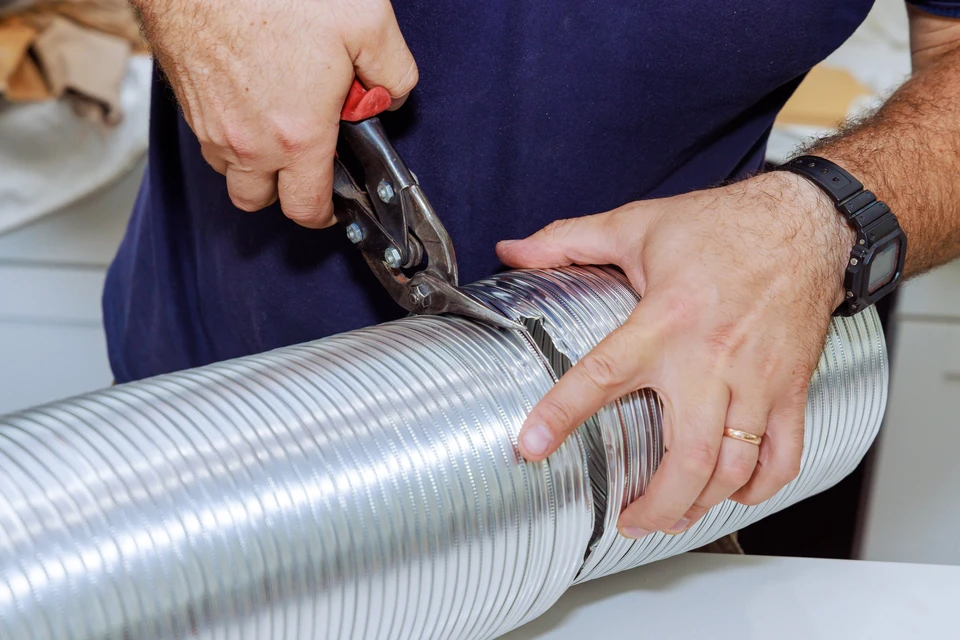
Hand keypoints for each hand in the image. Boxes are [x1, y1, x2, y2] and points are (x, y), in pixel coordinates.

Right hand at [135, 0, 417, 226]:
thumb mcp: (368, 24)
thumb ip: (393, 72)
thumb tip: (389, 96)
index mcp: (297, 135)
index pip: (307, 208)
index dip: (325, 214)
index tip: (335, 203)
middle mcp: (248, 140)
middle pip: (258, 201)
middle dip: (284, 192)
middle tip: (306, 162)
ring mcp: (211, 124)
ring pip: (229, 170)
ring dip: (253, 163)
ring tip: (278, 126)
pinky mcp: (187, 102)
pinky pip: (209, 138)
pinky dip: (229, 133)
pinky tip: (251, 101)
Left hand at [496, 172, 854, 537]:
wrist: (805, 222)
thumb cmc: (723, 226)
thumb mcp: (635, 224)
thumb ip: (568, 240)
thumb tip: (513, 251)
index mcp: (665, 321)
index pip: (604, 374)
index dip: (563, 415)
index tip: (532, 446)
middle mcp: (712, 359)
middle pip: (689, 455)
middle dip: (656, 503)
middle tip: (628, 520)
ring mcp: (758, 380)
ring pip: (734, 467)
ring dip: (700, 504)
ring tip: (670, 516)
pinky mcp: (791, 388)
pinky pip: (784, 456)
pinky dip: (759, 489)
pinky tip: (732, 493)